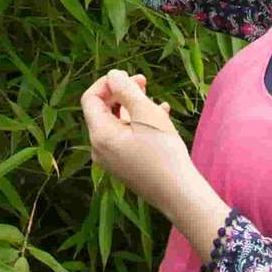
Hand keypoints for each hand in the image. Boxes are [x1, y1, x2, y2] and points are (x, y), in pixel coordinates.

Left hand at [80, 70, 195, 219]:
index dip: (107, 83)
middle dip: (122, 93)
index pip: (91, 99)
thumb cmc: (163, 152)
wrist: (180, 196)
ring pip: (117, 123)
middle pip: (103, 110)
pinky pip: (126, 138)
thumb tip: (113, 75)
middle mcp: (100, 149)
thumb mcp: (146, 114)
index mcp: (100, 135)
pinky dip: (139, 124)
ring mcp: (111, 160)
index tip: (129, 77)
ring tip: (156, 100)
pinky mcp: (125, 167)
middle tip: (144, 82)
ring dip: (134, 107)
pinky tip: (161, 117)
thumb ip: (126, 90)